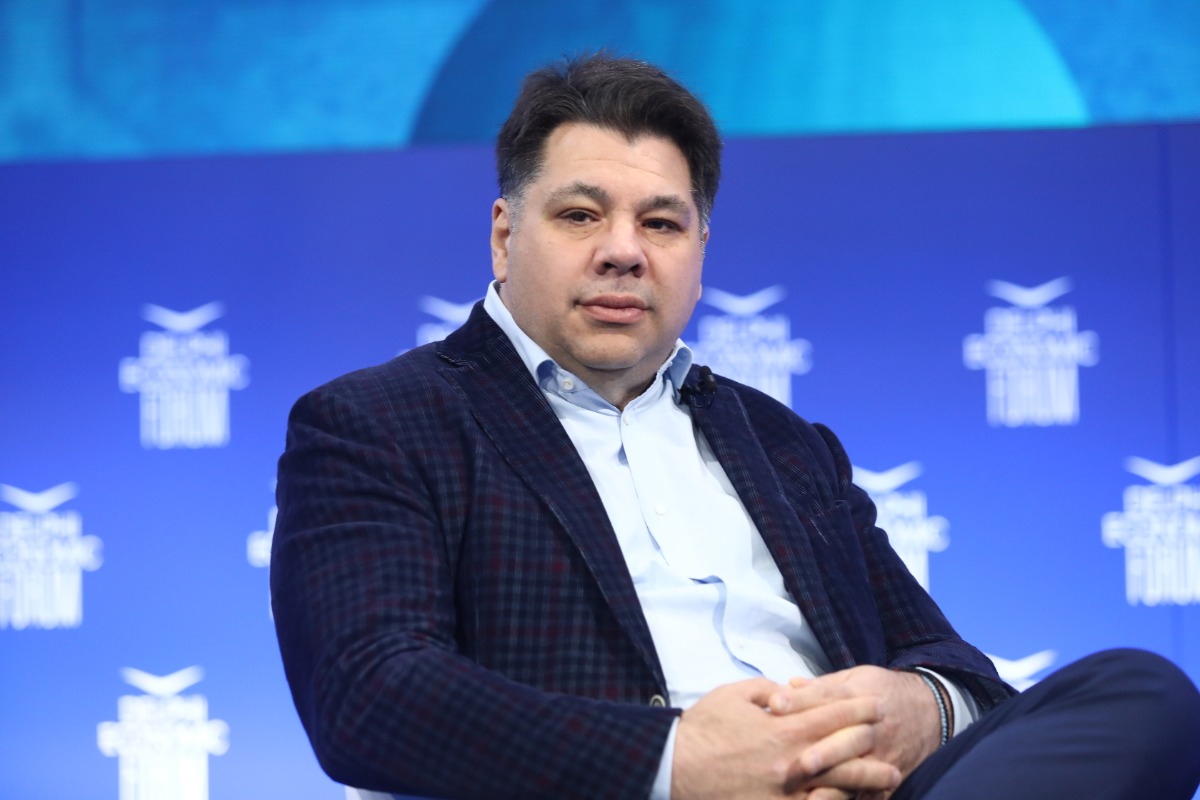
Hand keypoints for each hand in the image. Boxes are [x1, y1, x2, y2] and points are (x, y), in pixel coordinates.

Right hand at [671, 677, 900, 798]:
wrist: (674, 767)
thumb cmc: (703, 728)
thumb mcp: (734, 695)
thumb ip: (767, 690)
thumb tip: (790, 693)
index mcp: (781, 729)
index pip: (830, 716)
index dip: (857, 708)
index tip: (876, 704)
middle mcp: (790, 762)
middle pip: (844, 753)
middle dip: (871, 744)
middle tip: (892, 738)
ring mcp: (785, 793)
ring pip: (837, 787)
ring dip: (866, 780)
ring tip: (889, 777)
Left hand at [778, 666, 941, 795]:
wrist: (930, 713)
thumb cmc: (881, 692)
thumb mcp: (855, 679)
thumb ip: (821, 686)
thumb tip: (788, 686)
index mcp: (860, 696)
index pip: (829, 697)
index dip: (801, 700)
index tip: (774, 703)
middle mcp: (872, 727)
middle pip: (849, 738)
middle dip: (825, 750)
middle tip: (801, 761)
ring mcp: (882, 755)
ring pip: (860, 771)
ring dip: (837, 782)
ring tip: (813, 794)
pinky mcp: (888, 779)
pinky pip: (870, 793)